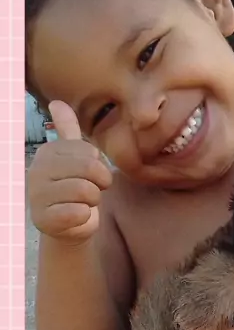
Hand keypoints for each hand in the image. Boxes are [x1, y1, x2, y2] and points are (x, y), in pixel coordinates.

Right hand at [28, 101, 111, 243]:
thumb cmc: (75, 190)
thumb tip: (57, 102)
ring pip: (86, 191)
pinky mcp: (44, 219)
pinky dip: (85, 217)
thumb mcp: (74, 159)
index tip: (91, 176)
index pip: (89, 152)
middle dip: (99, 184)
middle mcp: (37, 170)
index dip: (99, 167)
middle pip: (89, 169)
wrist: (68, 227)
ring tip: (82, 204)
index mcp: (48, 152)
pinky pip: (79, 212)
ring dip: (92, 202)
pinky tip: (76, 217)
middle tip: (91, 192)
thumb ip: (68, 132)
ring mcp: (37, 195)